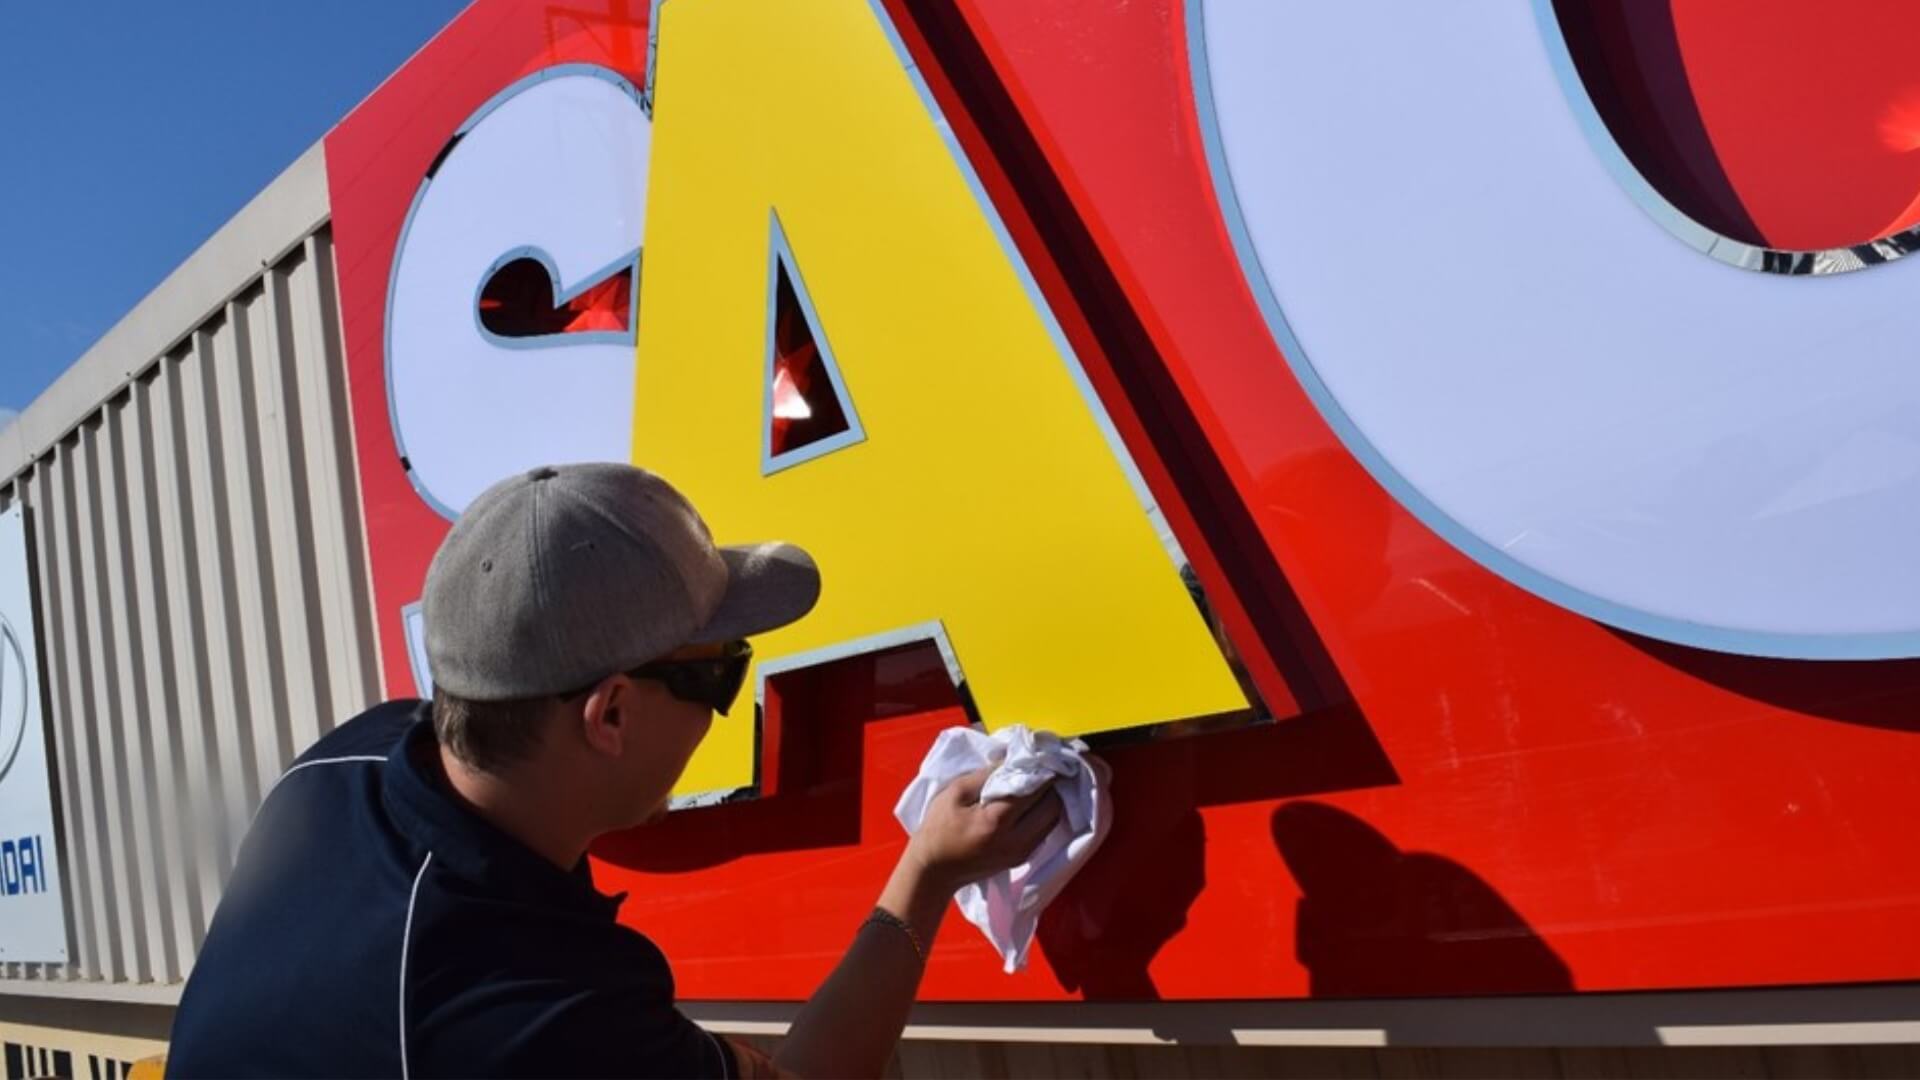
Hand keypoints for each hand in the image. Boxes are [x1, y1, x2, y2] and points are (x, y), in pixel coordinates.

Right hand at [903, 766, 1063, 891]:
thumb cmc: (939, 828)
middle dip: (1050, 784)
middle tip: (1040, 769)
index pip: (1033, 790)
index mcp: (996, 821)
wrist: (935, 870)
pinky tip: (1031, 804)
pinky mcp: (1023, 858)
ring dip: (1050, 799)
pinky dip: (1044, 814)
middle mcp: (1016, 840)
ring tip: (1037, 784)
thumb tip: (1012, 759)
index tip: (1037, 755)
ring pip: (1054, 819)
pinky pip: (1046, 831)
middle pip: (1052, 805)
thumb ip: (985, 774)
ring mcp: (1022, 853)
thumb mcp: (954, 792)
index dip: (1039, 769)